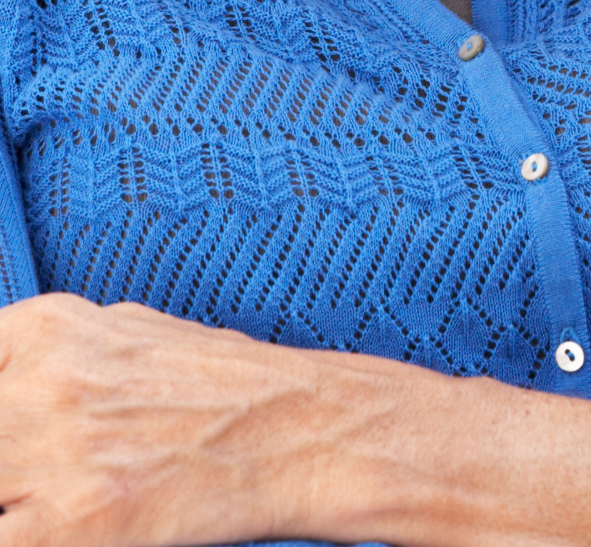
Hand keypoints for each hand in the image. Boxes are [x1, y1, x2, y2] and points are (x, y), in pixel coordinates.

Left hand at [0, 292, 335, 544]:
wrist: (299, 428)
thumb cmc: (223, 385)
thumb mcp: (125, 333)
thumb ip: (49, 354)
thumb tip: (9, 380)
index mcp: (50, 327)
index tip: (8, 438)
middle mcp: (44, 379)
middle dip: (3, 461)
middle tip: (27, 475)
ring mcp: (56, 450)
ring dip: (10, 497)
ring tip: (47, 500)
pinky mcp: (74, 523)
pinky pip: (1, 540)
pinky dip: (21, 535)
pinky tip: (55, 531)